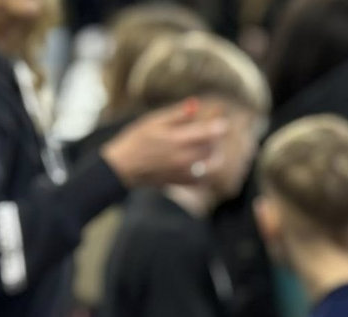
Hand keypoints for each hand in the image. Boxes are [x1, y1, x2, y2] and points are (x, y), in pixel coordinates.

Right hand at [101, 99, 229, 187]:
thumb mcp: (154, 122)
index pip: (208, 132)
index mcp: (177, 139)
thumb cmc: (137, 140)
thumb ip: (177, 115)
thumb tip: (196, 104)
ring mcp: (184, 171)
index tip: (223, 120)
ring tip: (208, 145)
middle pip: (212, 147)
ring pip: (210, 162)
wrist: (124, 166)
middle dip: (215, 138)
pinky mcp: (182, 181)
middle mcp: (184, 157)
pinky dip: (205, 169)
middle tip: (212, 130)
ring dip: (213, 152)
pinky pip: (202, 177)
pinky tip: (200, 161)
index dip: (218, 125)